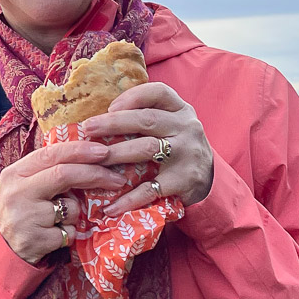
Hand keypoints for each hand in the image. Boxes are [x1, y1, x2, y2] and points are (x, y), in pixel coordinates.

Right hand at [0, 140, 125, 263]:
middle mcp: (17, 193)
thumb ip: (48, 171)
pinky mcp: (34, 240)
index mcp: (15, 173)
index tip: (104, 151)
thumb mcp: (25, 185)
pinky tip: (54, 235)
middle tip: (117, 179)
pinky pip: (69, 232)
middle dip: (95, 175)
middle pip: (63, 175)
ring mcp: (24, 218)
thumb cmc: (21, 211)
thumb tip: (90, 155)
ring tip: (59, 219)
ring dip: (76, 213)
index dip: (80, 151)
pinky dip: (70, 233)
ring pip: (70, 208)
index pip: (51, 154)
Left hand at [81, 82, 214, 217]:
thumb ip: (147, 117)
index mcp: (181, 110)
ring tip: (93, 162)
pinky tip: (110, 207)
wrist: (209, 181)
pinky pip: (151, 188)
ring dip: (117, 154)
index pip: (159, 92)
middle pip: (147, 119)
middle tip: (88, 129)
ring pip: (147, 148)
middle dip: (113, 123)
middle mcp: (187, 128)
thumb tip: (100, 117)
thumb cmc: (178, 149)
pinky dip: (129, 199)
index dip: (133, 96)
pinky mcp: (184, 180)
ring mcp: (187, 154)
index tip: (110, 106)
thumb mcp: (173, 126)